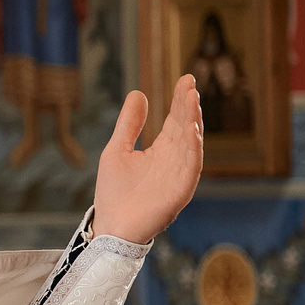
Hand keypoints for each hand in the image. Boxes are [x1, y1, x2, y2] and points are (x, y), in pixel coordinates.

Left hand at [95, 74, 204, 243]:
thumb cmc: (115, 192)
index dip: (180, 100)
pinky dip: (192, 149)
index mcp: (162, 150)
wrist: (110, 226)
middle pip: (185, 127)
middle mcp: (174, 160)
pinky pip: (190, 167)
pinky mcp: (179, 191)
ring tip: (191, 99)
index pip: (176, 120)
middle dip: (188, 106)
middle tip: (189, 84)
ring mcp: (178, 175)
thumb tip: (138, 93)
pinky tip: (191, 131)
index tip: (186, 78)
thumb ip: (129, 124)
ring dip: (193, 121)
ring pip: (190, 144)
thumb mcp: (118, 149)